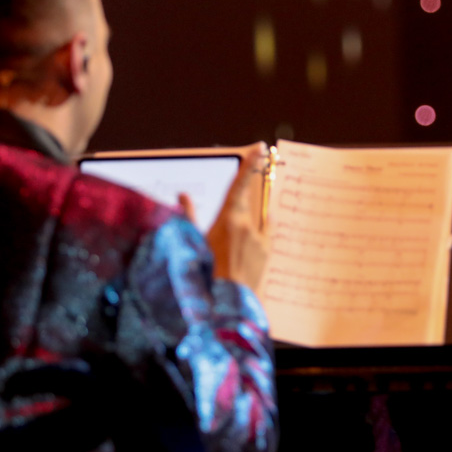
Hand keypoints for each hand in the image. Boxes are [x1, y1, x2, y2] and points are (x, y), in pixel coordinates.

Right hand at [182, 143, 271, 293]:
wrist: (225, 305)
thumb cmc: (203, 273)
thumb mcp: (193, 242)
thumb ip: (189, 216)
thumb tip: (183, 195)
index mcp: (229, 219)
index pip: (240, 185)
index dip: (251, 164)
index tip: (260, 147)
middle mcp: (248, 226)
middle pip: (252, 195)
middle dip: (255, 176)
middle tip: (263, 155)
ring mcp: (261, 239)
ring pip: (260, 215)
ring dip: (255, 209)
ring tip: (248, 211)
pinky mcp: (267, 252)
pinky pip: (266, 230)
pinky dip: (262, 225)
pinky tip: (258, 226)